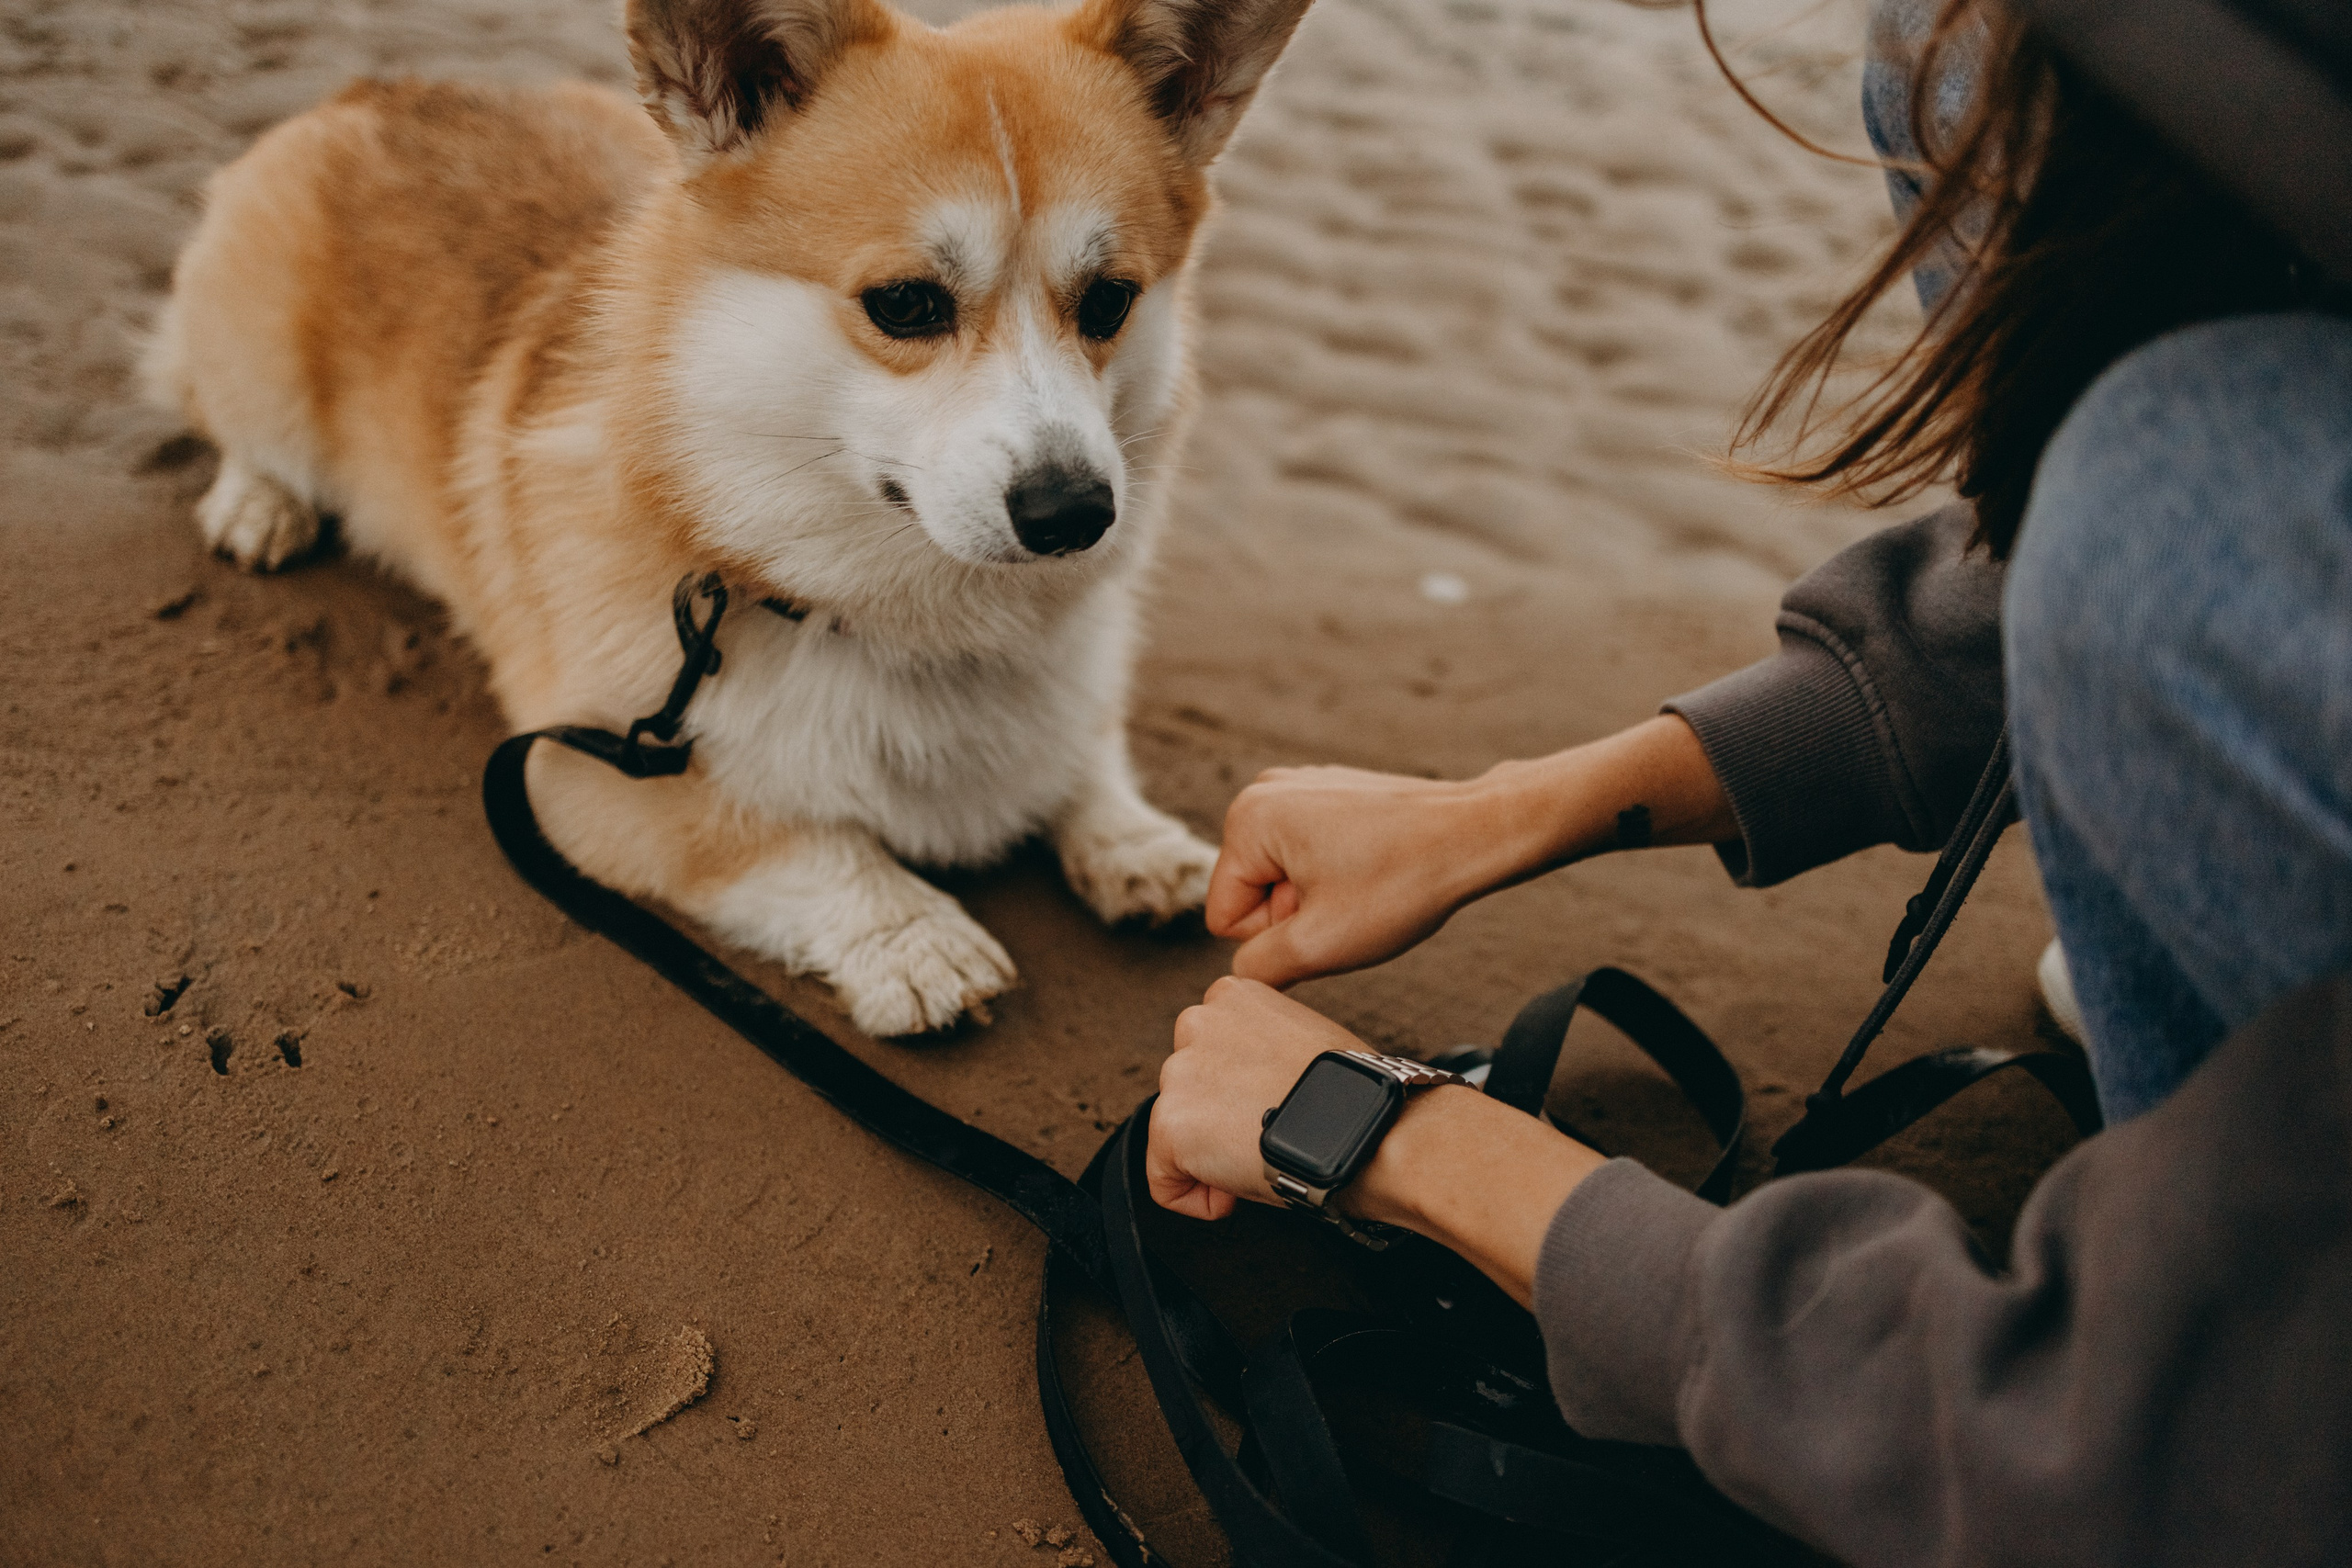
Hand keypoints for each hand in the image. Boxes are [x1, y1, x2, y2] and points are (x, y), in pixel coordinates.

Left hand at [1148, 976, 1368, 1219]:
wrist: (1362, 1127)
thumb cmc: (1353, 1093)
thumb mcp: (1305, 1038)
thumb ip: (1263, 1046)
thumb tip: (1252, 1086)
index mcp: (1233, 995)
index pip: (1212, 1047)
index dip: (1240, 1088)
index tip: (1271, 1105)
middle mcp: (1197, 1022)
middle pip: (1189, 1085)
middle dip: (1220, 1116)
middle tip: (1268, 1134)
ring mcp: (1178, 1072)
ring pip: (1177, 1128)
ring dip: (1210, 1151)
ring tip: (1261, 1157)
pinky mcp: (1169, 1124)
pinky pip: (1162, 1179)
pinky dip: (1193, 1197)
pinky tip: (1235, 1194)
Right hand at [1206, 766, 1535, 987]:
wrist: (1477, 835)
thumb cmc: (1402, 883)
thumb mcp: (1318, 946)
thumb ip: (1257, 968)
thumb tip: (1239, 975)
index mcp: (1246, 819)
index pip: (1225, 917)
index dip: (1278, 935)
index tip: (1329, 913)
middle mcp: (1263, 791)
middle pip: (1251, 894)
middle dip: (1297, 914)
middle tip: (1351, 902)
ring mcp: (1299, 786)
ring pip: (1283, 878)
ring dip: (1318, 897)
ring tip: (1365, 885)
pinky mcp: (1330, 792)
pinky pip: (1310, 856)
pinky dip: (1339, 873)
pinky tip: (1376, 867)